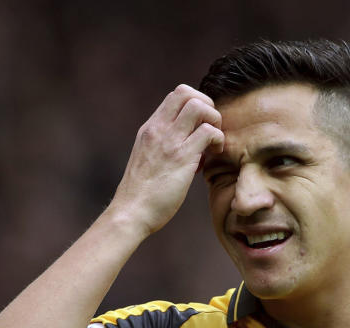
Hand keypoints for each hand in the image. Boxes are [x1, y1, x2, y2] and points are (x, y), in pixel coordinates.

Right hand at [106, 84, 223, 237]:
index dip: (196, 104)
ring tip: (213, 144)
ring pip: (199, 106)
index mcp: (150, 129)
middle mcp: (158, 129)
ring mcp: (169, 141)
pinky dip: (218, 139)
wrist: (130, 212)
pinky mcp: (181, 157)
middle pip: (187, 92)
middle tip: (210, 131)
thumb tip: (190, 147)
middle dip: (208, 106)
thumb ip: (163, 148)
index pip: (176, 95)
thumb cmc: (141, 195)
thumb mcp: (147, 160)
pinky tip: (213, 155)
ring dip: (215, 121)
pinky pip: (208, 131)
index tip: (200, 127)